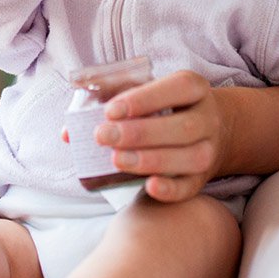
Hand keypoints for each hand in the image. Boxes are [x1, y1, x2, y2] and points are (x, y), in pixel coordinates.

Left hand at [89, 70, 229, 202]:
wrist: (209, 130)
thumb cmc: (163, 109)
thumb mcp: (146, 94)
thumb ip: (109, 104)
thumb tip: (69, 133)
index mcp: (193, 88)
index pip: (177, 88)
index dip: (144, 99)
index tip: (110, 110)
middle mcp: (207, 118)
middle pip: (183, 126)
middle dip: (140, 133)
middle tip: (102, 137)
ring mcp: (209, 150)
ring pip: (190, 157)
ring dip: (151, 160)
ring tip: (116, 160)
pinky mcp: (202, 178)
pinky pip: (191, 187)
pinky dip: (171, 190)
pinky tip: (149, 186)